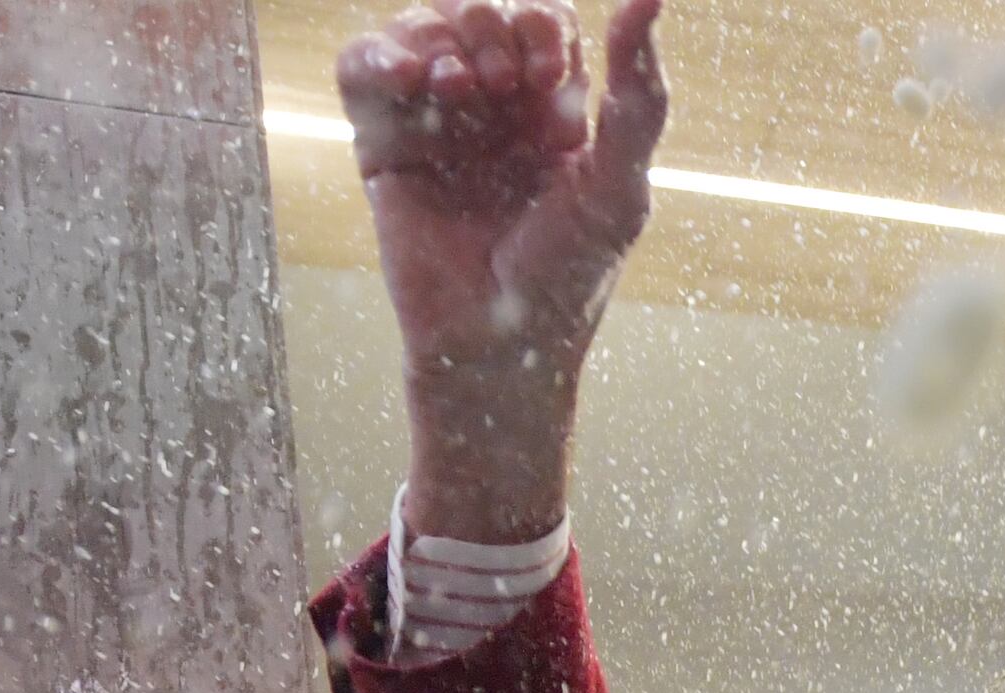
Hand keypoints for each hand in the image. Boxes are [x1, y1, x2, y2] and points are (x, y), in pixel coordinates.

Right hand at [345, 0, 668, 541]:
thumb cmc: (564, 278)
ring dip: (439, 37)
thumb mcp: (617, 187)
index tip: (542, 78)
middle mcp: (495, 106)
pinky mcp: (382, 143)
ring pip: (422, 25)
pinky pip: (364, 67)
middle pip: (480, 8)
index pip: (542, 17)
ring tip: (458, 91)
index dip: (537, 25)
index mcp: (555, 107)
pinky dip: (378, 57)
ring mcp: (436, 121)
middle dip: (489, 27)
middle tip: (497, 86)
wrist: (491, 347)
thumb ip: (640, 96)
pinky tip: (406, 83)